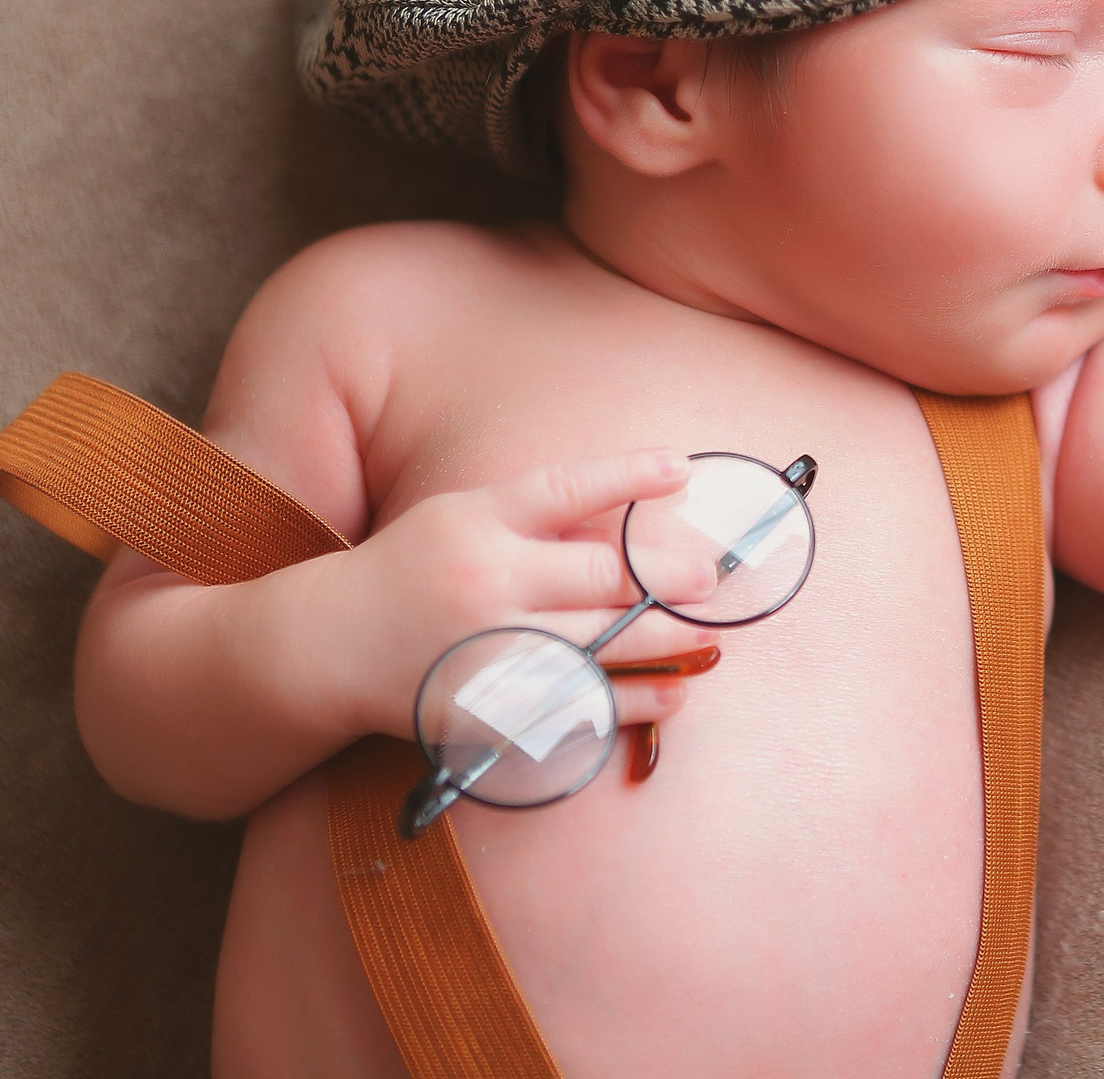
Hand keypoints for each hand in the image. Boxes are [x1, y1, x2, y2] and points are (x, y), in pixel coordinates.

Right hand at [306, 450, 719, 740]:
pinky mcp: (488, 704)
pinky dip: (636, 700)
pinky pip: (578, 703)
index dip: (628, 475)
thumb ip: (537, 516)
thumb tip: (634, 518)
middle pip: (599, 574)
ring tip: (709, 639)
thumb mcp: (461, 517)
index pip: (565, 487)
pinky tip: (676, 693)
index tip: (681, 469)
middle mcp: (487, 580)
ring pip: (602, 643)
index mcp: (478, 520)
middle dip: (666, 578)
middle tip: (709, 581)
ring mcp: (488, 647)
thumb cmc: (410, 568)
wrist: (326, 645)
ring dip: (667, 641)